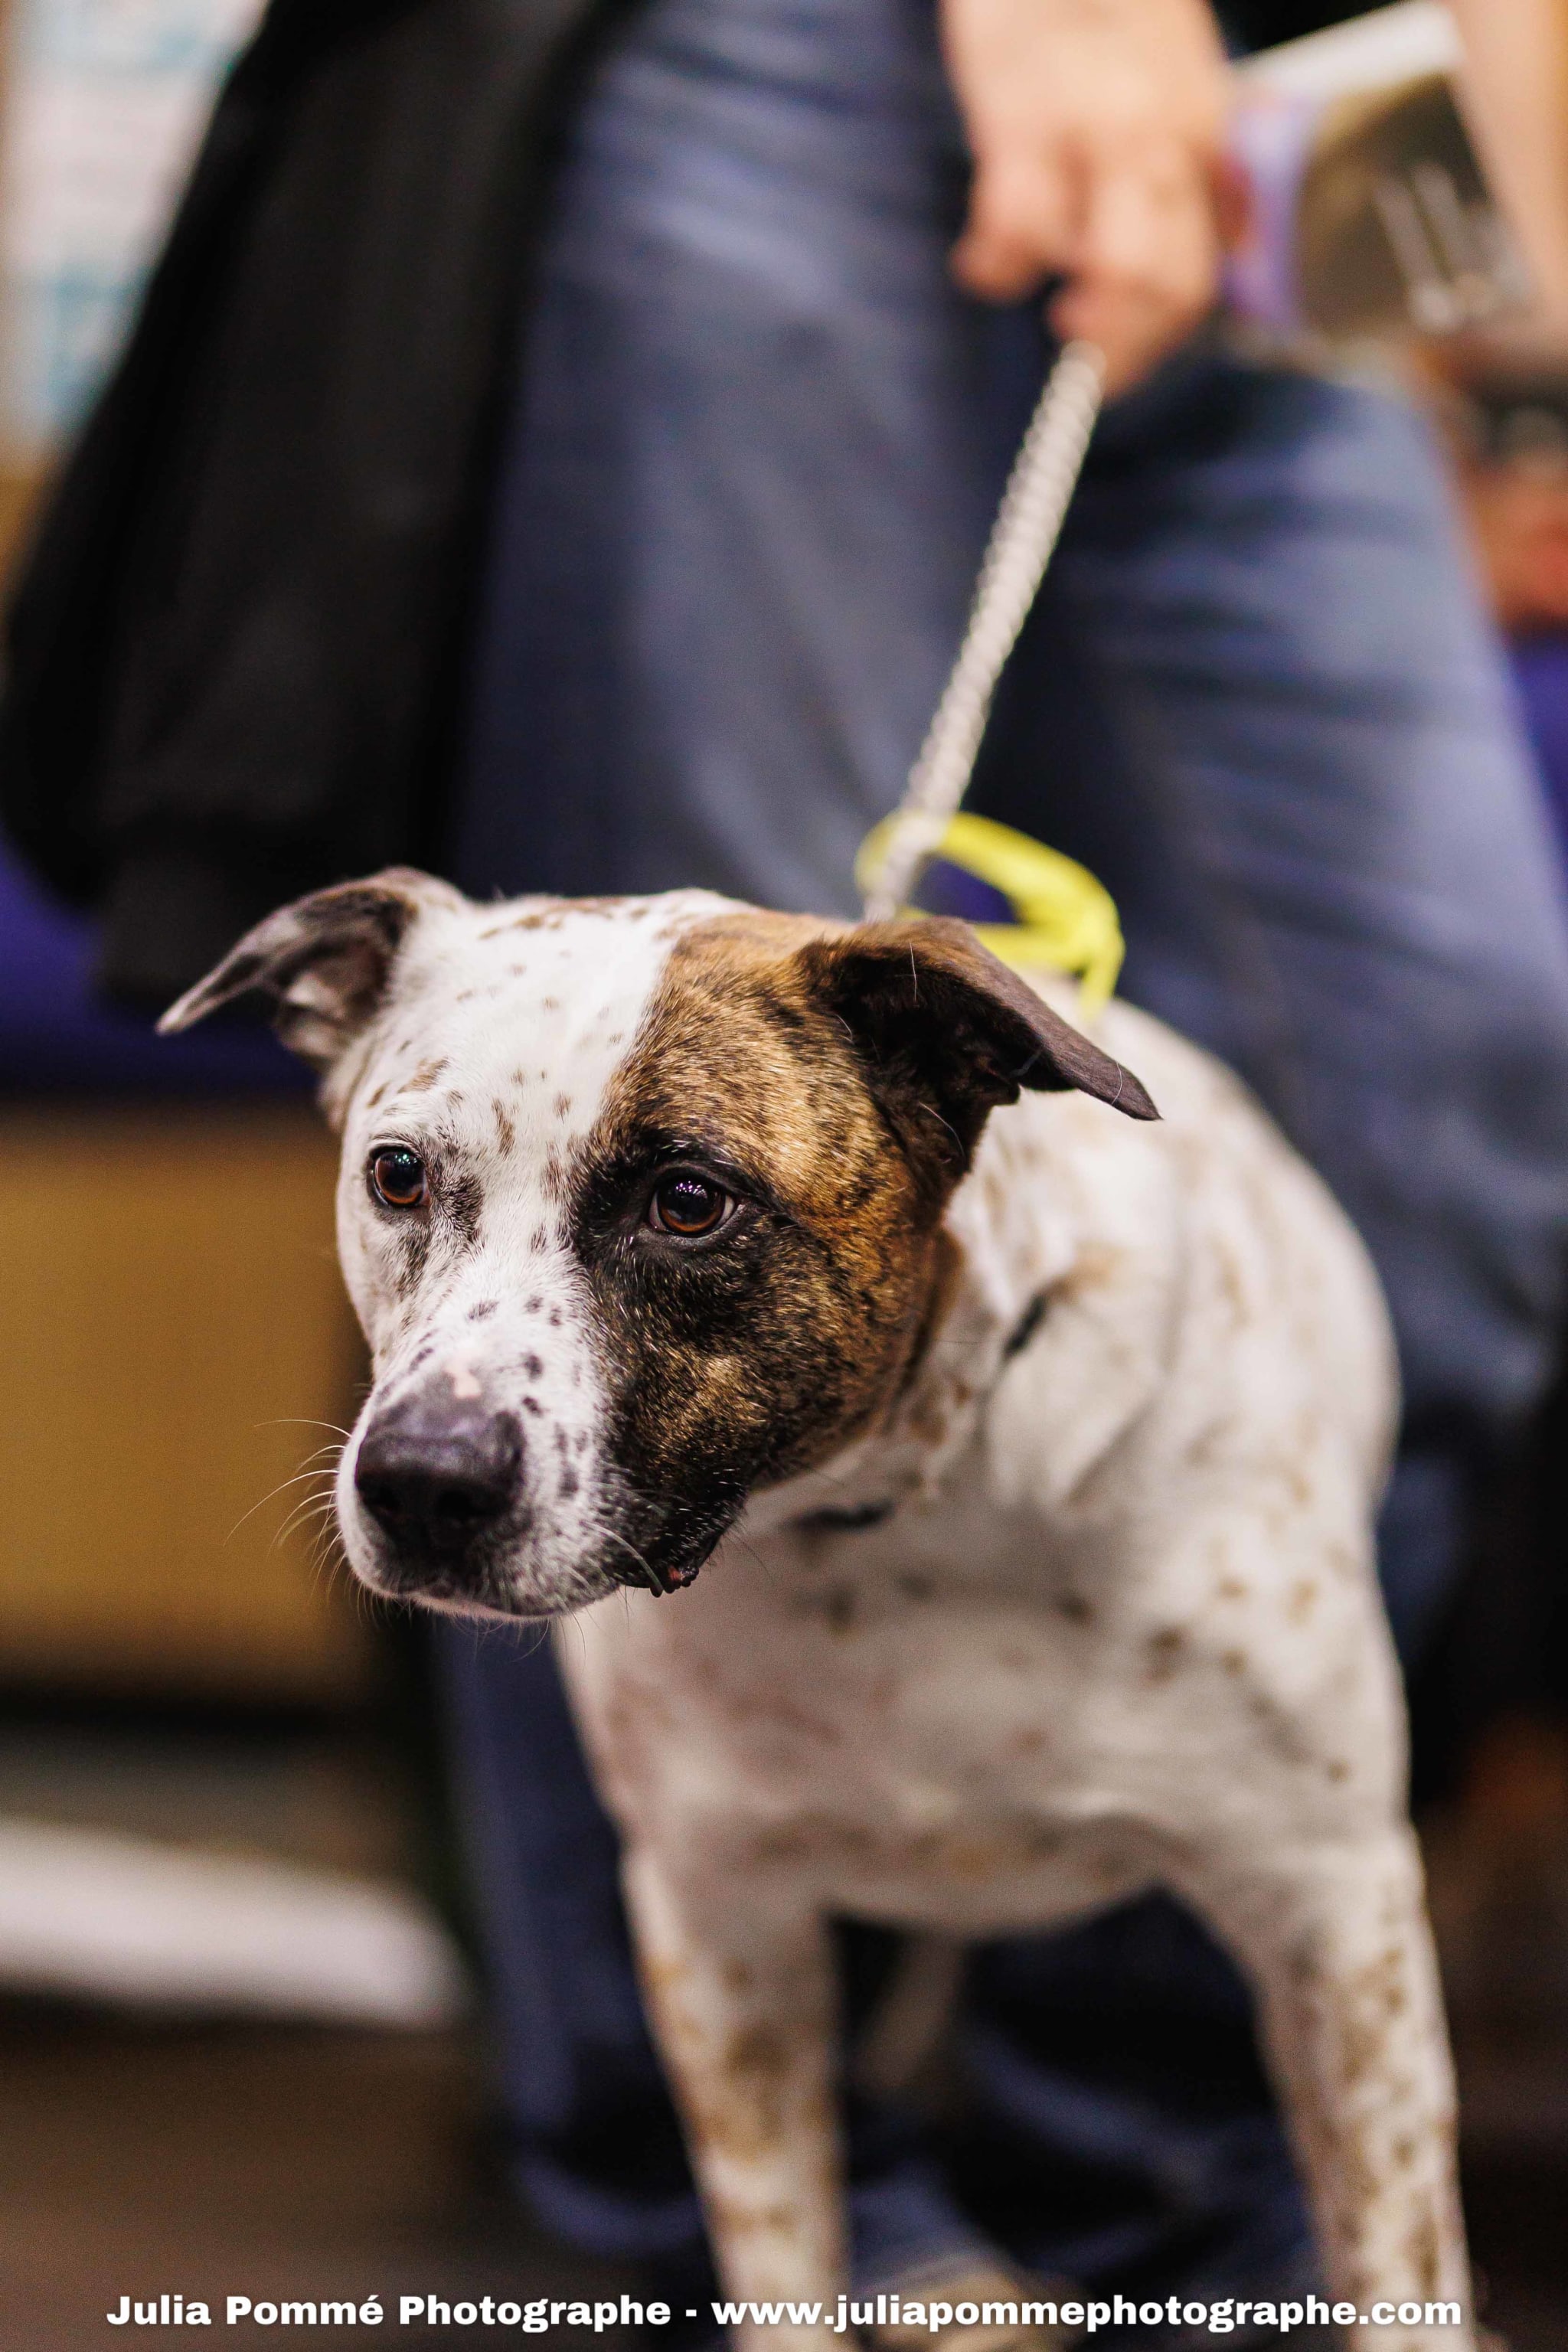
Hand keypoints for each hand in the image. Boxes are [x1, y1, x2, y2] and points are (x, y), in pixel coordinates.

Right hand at [939, 0, 1236, 393]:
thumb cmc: (1107, 7)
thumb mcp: (1180, 77)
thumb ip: (1197, 159)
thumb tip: (1230, 241)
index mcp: (1199, 140)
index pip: (1198, 274)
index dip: (1156, 340)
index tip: (1119, 364)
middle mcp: (1159, 145)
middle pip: (1160, 287)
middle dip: (1117, 347)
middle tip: (1078, 355)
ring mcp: (1093, 138)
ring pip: (1101, 270)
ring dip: (1052, 292)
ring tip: (1020, 273)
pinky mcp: (1022, 126)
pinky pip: (1013, 235)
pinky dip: (993, 268)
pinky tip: (981, 259)